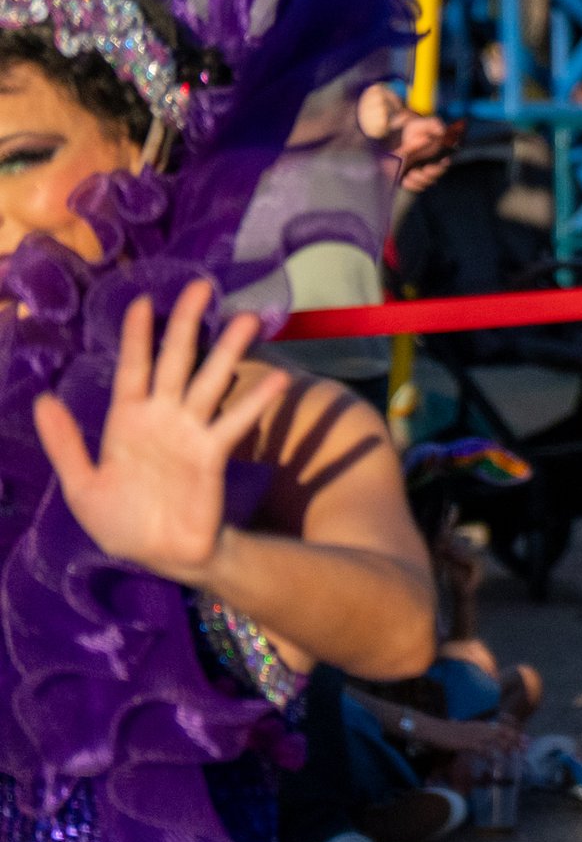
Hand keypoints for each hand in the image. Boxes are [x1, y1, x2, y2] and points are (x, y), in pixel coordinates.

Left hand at [34, 282, 289, 584]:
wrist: (159, 554)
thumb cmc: (120, 521)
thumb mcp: (81, 485)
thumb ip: (65, 444)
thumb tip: (43, 400)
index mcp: (127, 420)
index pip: (133, 367)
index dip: (137, 336)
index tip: (143, 301)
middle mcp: (162, 417)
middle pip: (177, 361)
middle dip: (189, 324)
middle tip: (203, 287)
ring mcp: (191, 433)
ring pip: (211, 381)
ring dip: (230, 350)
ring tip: (250, 319)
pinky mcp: (213, 454)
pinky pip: (235, 422)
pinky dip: (257, 400)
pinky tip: (279, 378)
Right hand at [429, 718, 526, 757]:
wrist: (435, 730)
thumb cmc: (449, 732)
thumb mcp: (466, 731)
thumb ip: (477, 735)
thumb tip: (484, 744)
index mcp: (481, 725)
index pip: (502, 728)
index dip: (514, 734)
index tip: (525, 740)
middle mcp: (481, 728)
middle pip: (503, 733)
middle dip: (515, 740)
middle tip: (525, 748)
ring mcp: (475, 735)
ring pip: (496, 741)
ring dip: (506, 748)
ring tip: (514, 755)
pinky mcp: (468, 743)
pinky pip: (483, 750)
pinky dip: (490, 757)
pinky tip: (496, 763)